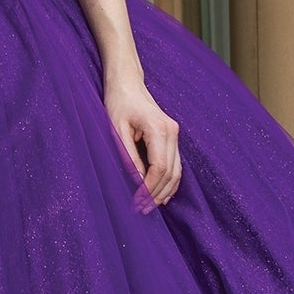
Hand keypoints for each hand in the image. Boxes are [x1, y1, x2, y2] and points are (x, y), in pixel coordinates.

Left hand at [104, 73, 181, 205]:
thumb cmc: (118, 103)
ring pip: (177, 171)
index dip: (149, 188)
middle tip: (141, 210)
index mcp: (159, 129)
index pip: (160, 167)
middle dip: (157, 194)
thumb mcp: (116, 130)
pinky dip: (170, 181)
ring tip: (150, 206)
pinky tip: (160, 194)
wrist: (127, 84)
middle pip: (171, 172)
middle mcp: (172, 132)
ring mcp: (175, 134)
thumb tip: (137, 181)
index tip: (137, 201)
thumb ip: (128, 156)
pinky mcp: (173, 136)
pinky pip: (176, 164)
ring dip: (165, 191)